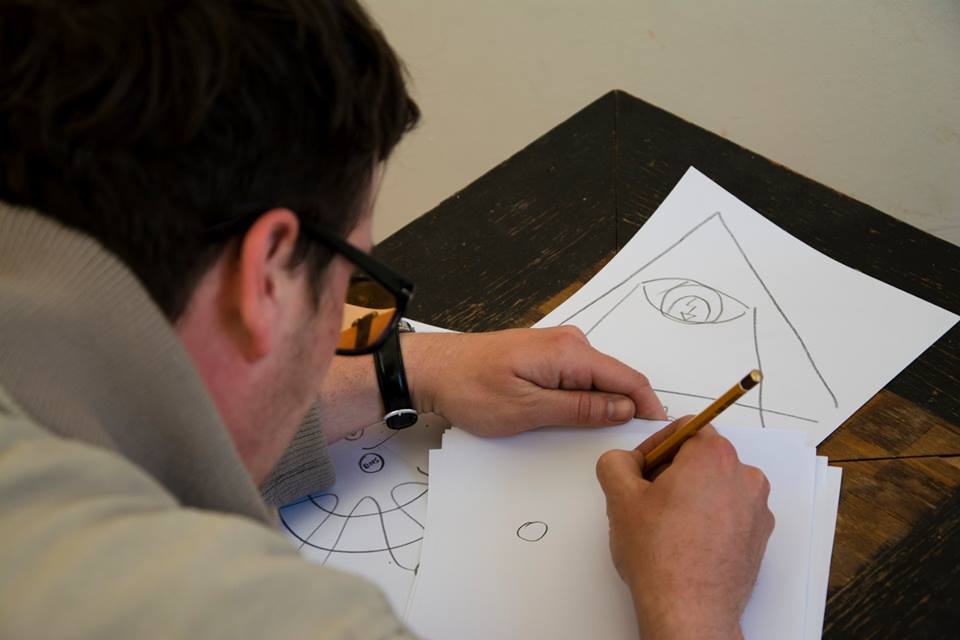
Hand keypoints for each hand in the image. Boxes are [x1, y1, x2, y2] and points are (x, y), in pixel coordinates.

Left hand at [404, 326, 665, 436]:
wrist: (433, 369)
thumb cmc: (472, 389)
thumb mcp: (529, 409)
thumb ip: (581, 408)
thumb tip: (625, 408)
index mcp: (570, 352)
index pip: (627, 378)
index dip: (648, 405)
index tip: (662, 431)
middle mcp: (570, 342)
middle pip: (615, 378)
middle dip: (627, 408)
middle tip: (631, 445)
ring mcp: (556, 346)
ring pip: (597, 379)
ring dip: (604, 404)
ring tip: (600, 435)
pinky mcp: (545, 354)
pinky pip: (578, 376)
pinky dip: (585, 396)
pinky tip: (576, 416)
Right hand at [595, 419, 774, 639]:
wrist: (689, 610)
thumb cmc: (662, 557)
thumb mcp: (620, 498)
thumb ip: (616, 463)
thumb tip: (623, 462)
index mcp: (713, 457)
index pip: (685, 428)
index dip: (657, 445)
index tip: (642, 467)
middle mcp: (744, 477)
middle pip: (703, 456)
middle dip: (673, 471)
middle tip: (647, 496)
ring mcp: (757, 509)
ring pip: (718, 485)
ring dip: (692, 495)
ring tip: (665, 523)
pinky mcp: (759, 537)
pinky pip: (731, 512)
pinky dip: (710, 518)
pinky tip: (685, 540)